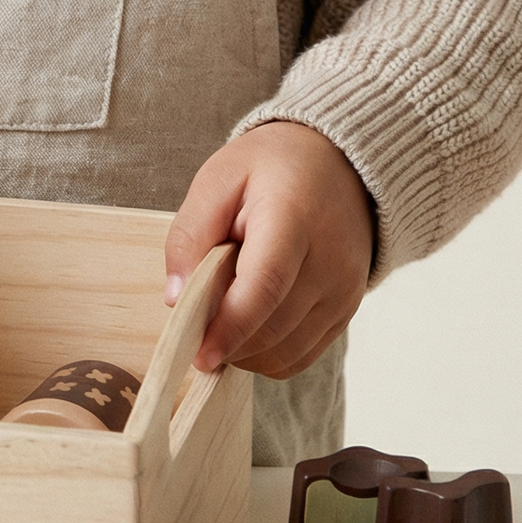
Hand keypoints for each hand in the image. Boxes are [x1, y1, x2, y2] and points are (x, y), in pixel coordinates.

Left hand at [164, 122, 373, 378]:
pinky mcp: (346, 309)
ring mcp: (344, 290)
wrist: (337, 166)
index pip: (265, 286)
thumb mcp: (217, 180)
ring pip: (288, 351)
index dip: (230, 326)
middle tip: (193, 332)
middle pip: (274, 327)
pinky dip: (268, 356)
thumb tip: (175, 298)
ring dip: (245, 353)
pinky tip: (247, 330)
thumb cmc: (270, 169)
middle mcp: (330, 260)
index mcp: (294, 218)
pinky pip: (302, 355)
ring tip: (219, 323)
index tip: (198, 354)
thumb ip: (190, 234)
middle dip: (228, 343)